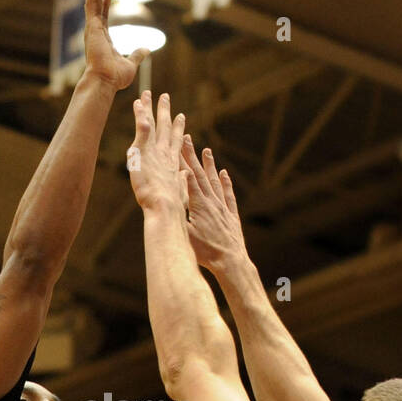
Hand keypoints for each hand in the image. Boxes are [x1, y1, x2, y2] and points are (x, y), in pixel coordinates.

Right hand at [84, 0, 148, 91]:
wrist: (105, 81)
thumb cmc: (115, 77)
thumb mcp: (131, 63)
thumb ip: (138, 55)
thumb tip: (147, 49)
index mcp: (103, 38)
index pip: (103, 16)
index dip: (105, 3)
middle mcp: (95, 30)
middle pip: (96, 3)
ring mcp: (92, 27)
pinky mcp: (91, 25)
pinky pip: (91, 3)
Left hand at [128, 91, 186, 210]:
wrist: (165, 206)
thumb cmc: (173, 207)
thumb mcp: (180, 193)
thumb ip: (181, 183)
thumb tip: (185, 177)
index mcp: (174, 163)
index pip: (176, 142)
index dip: (179, 129)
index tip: (181, 117)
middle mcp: (165, 153)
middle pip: (166, 127)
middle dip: (165, 111)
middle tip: (165, 97)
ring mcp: (154, 150)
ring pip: (153, 123)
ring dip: (150, 108)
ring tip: (147, 94)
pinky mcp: (142, 150)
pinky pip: (141, 128)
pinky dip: (140, 116)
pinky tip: (138, 105)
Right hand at [180, 134, 246, 271]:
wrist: (231, 261)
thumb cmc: (205, 252)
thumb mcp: (187, 233)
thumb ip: (180, 213)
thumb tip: (170, 198)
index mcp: (198, 204)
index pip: (189, 177)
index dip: (182, 160)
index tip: (178, 144)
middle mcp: (212, 201)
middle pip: (201, 174)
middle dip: (192, 156)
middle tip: (188, 139)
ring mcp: (223, 207)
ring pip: (215, 181)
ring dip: (210, 165)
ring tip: (206, 150)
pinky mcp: (231, 215)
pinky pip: (228, 195)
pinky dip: (226, 183)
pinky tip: (224, 174)